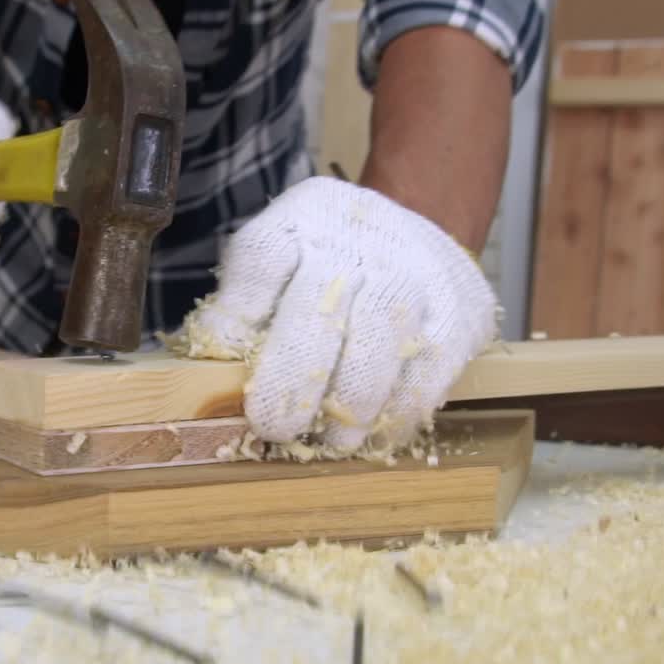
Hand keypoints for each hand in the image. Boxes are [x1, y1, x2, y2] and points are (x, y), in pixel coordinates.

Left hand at [181, 176, 498, 455]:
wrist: (417, 231)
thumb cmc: (326, 262)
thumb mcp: (280, 261)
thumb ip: (244, 308)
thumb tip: (206, 372)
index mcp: (301, 221)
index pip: (263, 257)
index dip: (238, 312)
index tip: (226, 358)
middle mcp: (358, 241)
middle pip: (320, 307)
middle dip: (293, 378)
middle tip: (272, 425)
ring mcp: (414, 273)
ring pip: (381, 341)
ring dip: (352, 403)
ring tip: (331, 442)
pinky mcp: (458, 311)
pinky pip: (429, 371)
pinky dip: (399, 411)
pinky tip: (376, 432)